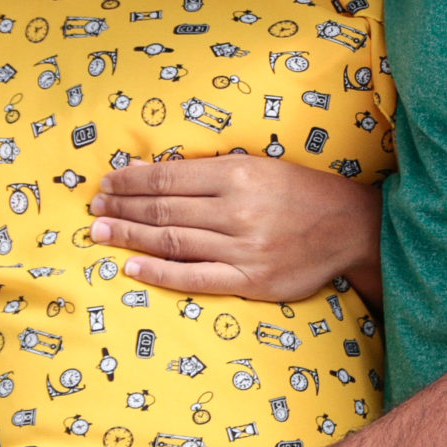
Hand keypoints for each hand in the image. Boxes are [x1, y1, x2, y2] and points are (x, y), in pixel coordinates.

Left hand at [89, 154, 379, 302]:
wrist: (352, 228)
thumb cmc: (301, 193)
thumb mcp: (259, 167)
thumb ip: (207, 171)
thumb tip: (149, 171)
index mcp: (238, 174)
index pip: (169, 178)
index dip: (132, 181)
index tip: (107, 182)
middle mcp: (237, 210)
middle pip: (164, 210)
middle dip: (123, 208)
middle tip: (95, 208)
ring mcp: (242, 248)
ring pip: (172, 241)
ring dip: (130, 236)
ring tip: (101, 233)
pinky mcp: (249, 280)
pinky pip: (194, 277)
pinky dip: (159, 272)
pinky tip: (132, 266)